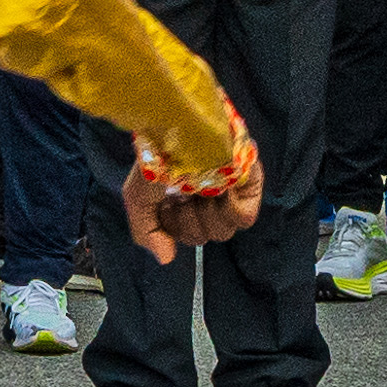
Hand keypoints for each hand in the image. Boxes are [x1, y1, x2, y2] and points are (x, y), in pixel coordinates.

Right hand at [121, 160, 259, 262]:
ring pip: (223, 231)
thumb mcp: (137, 197)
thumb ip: (147, 232)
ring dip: (209, 213)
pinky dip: (232, 210)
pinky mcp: (250, 185)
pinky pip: (246, 219)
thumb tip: (166, 259)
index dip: (173, 225)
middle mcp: (206, 195)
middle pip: (203, 236)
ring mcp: (231, 191)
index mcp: (180, 196)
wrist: (181, 127)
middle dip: (190, 220)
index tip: (166, 202)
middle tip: (184, 194)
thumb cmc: (157, 157)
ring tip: (204, 189)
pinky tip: (223, 191)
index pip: (182, 233)